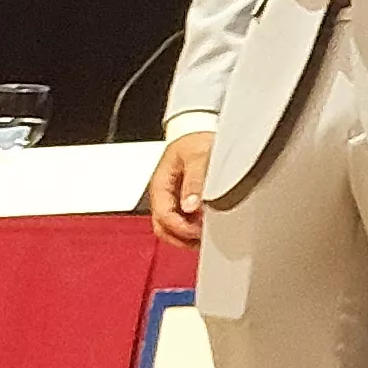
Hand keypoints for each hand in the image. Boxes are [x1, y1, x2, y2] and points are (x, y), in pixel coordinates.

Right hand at [145, 129, 212, 247]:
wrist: (197, 128)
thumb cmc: (194, 139)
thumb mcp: (197, 156)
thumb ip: (195, 181)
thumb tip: (191, 206)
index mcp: (160, 185)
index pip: (163, 216)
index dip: (181, 228)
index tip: (199, 231)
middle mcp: (163, 194)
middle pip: (164, 227)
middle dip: (181, 237)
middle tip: (203, 238)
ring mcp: (171, 197)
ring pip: (172, 226)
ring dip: (187, 234)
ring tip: (207, 233)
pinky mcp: (182, 198)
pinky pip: (182, 219)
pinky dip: (192, 226)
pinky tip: (206, 225)